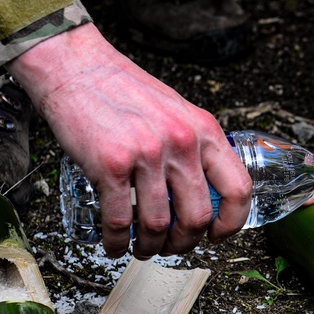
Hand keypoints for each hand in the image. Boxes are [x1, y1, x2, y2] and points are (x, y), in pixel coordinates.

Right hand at [8, 24, 251, 257]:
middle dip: (185, 242)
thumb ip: (194, 146)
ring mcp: (147, 154)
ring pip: (159, 225)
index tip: (218, 235)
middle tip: (173, 246)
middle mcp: (181, 142)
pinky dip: (117, 242)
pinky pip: (120, 220)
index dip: (231, 223)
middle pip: (198, 216)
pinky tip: (114, 243)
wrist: (76, 66)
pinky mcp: (110, 164)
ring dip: (151, 246)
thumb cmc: (122, 90)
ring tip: (142, 247)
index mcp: (204, 130)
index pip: (238, 188)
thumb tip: (203, 191)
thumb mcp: (177, 112)